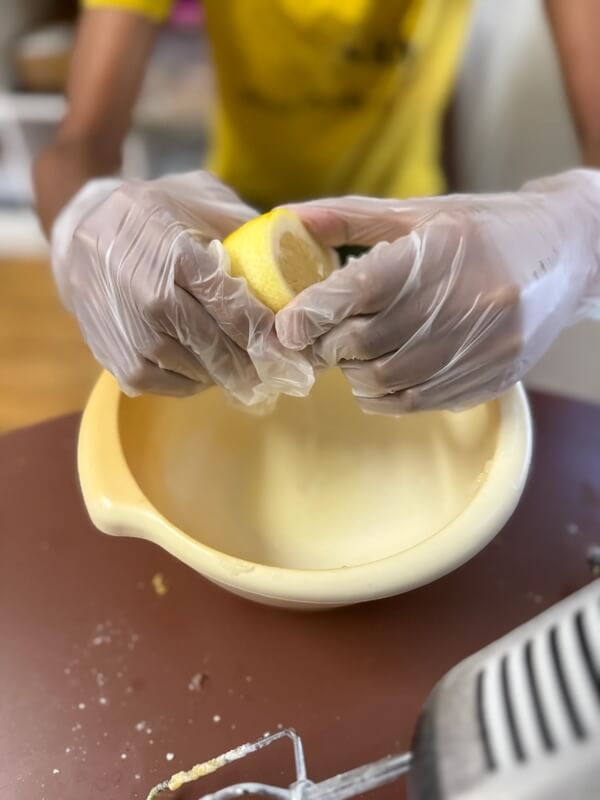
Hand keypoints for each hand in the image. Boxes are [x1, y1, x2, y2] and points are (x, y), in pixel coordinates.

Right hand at [51, 171, 312, 403]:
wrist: (80, 238)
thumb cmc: (152, 217)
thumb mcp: (199, 200)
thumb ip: (246, 226)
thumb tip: (300, 250)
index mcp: (176, 255)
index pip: (236, 307)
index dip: (269, 332)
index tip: (292, 344)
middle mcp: (153, 299)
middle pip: (222, 346)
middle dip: (258, 362)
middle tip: (282, 369)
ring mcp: (135, 335)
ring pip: (202, 371)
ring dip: (231, 374)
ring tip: (251, 369)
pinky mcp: (120, 363)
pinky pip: (173, 387)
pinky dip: (197, 382)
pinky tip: (210, 369)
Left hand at [276, 170, 599, 412]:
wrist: (566, 255)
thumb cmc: (484, 229)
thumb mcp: (419, 212)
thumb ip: (349, 218)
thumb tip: (285, 220)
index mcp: (439, 251)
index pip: (356, 290)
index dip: (311, 312)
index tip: (287, 326)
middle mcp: (463, 301)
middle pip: (364, 342)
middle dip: (327, 346)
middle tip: (319, 338)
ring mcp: (480, 345)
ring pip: (386, 380)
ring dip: (352, 374)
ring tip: (351, 355)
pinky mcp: (489, 378)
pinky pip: (416, 402)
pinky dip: (382, 396)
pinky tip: (378, 376)